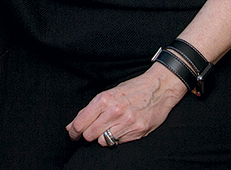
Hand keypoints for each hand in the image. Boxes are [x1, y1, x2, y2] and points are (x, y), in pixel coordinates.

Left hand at [65, 63, 186, 147]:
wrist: (159, 87)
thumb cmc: (133, 90)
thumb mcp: (109, 94)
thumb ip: (89, 110)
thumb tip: (71, 126)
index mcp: (104, 99)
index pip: (81, 123)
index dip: (73, 132)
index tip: (73, 134)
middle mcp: (114, 111)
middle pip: (89, 135)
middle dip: (88, 135)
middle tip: (94, 130)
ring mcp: (126, 122)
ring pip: (103, 141)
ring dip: (103, 137)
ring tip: (111, 127)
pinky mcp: (137, 131)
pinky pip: (118, 142)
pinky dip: (118, 138)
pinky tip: (123, 128)